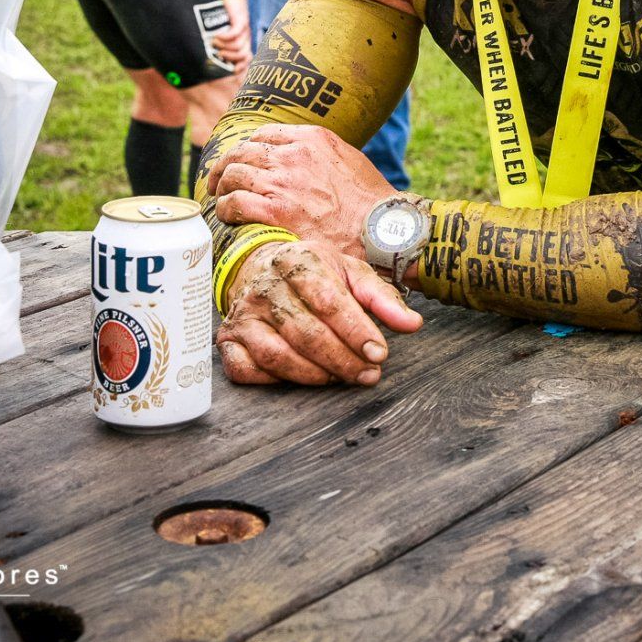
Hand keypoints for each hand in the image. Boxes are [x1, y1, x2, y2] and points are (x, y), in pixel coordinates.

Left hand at [205, 123, 393, 257]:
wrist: (383, 230)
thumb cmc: (372, 203)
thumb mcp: (349, 160)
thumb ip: (323, 155)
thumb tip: (309, 162)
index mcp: (311, 139)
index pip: (264, 135)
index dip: (246, 149)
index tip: (241, 162)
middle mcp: (292, 155)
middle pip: (241, 152)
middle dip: (224, 167)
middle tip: (219, 182)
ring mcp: (282, 183)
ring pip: (233, 176)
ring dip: (222, 189)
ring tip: (221, 201)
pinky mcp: (275, 212)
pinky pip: (234, 204)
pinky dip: (225, 209)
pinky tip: (228, 217)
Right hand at [210, 0, 251, 65]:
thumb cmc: (226, 14)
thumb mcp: (225, 30)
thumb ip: (222, 42)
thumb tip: (211, 54)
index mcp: (244, 42)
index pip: (247, 60)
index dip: (240, 67)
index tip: (230, 71)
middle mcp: (246, 38)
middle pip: (242, 56)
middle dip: (229, 58)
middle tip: (218, 54)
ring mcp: (245, 30)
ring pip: (238, 47)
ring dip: (225, 47)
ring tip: (214, 43)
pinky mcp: (241, 21)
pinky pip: (235, 34)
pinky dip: (224, 37)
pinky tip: (217, 35)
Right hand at [215, 240, 422, 385]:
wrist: (261, 266)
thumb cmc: (314, 273)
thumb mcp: (351, 273)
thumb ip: (382, 298)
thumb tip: (412, 324)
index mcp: (298, 261)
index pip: (329, 300)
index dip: (356, 331)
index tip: (379, 353)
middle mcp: (265, 286)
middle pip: (305, 332)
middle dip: (342, 359)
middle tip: (368, 374)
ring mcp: (243, 314)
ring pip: (277, 355)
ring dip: (314, 374)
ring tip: (343, 378)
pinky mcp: (229, 339)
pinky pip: (247, 370)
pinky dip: (276, 381)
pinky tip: (304, 379)